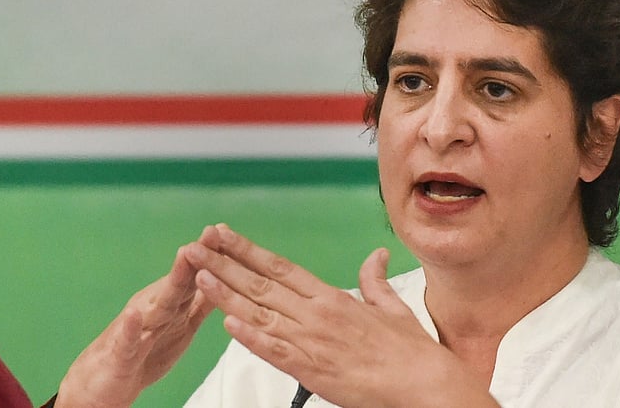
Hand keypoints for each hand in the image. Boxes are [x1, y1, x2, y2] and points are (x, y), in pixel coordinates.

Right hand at [55, 227, 218, 407]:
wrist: (103, 384)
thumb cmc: (146, 351)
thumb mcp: (180, 325)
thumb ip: (200, 302)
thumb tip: (224, 279)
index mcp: (172, 304)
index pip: (195, 276)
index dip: (212, 256)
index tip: (227, 230)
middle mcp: (155, 309)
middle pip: (180, 282)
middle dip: (197, 257)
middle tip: (212, 232)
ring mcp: (138, 329)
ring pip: (158, 304)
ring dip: (172, 280)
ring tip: (184, 256)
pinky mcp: (123, 355)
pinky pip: (128, 340)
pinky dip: (132, 327)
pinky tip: (135, 313)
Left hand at [185, 224, 498, 407]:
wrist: (422, 384)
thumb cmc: (410, 351)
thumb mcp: (392, 307)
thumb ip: (374, 280)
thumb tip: (375, 256)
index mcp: (332, 296)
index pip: (280, 266)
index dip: (247, 250)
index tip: (224, 236)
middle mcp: (317, 313)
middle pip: (260, 283)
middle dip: (224, 263)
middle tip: (196, 246)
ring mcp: (311, 341)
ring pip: (259, 313)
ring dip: (225, 294)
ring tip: (199, 276)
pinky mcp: (310, 370)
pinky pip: (273, 350)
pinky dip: (248, 336)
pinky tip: (227, 322)